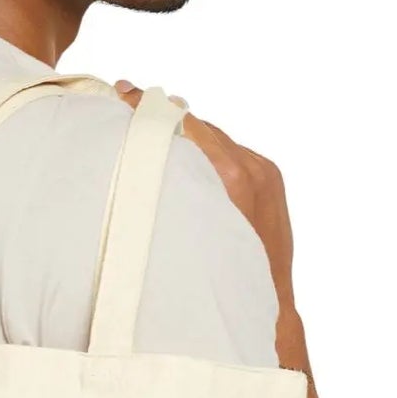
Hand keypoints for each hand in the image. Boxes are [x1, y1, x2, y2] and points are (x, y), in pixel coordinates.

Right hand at [113, 79, 297, 317]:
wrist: (270, 305)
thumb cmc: (220, 279)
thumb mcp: (184, 229)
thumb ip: (173, 184)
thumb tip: (151, 152)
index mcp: (229, 175)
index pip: (183, 124)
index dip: (149, 108)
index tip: (124, 92)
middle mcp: (250, 167)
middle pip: (198, 125)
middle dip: (165, 117)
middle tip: (131, 102)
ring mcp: (264, 171)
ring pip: (216, 137)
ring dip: (190, 135)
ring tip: (159, 130)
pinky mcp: (272, 177)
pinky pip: (235, 152)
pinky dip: (212, 151)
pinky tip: (194, 160)